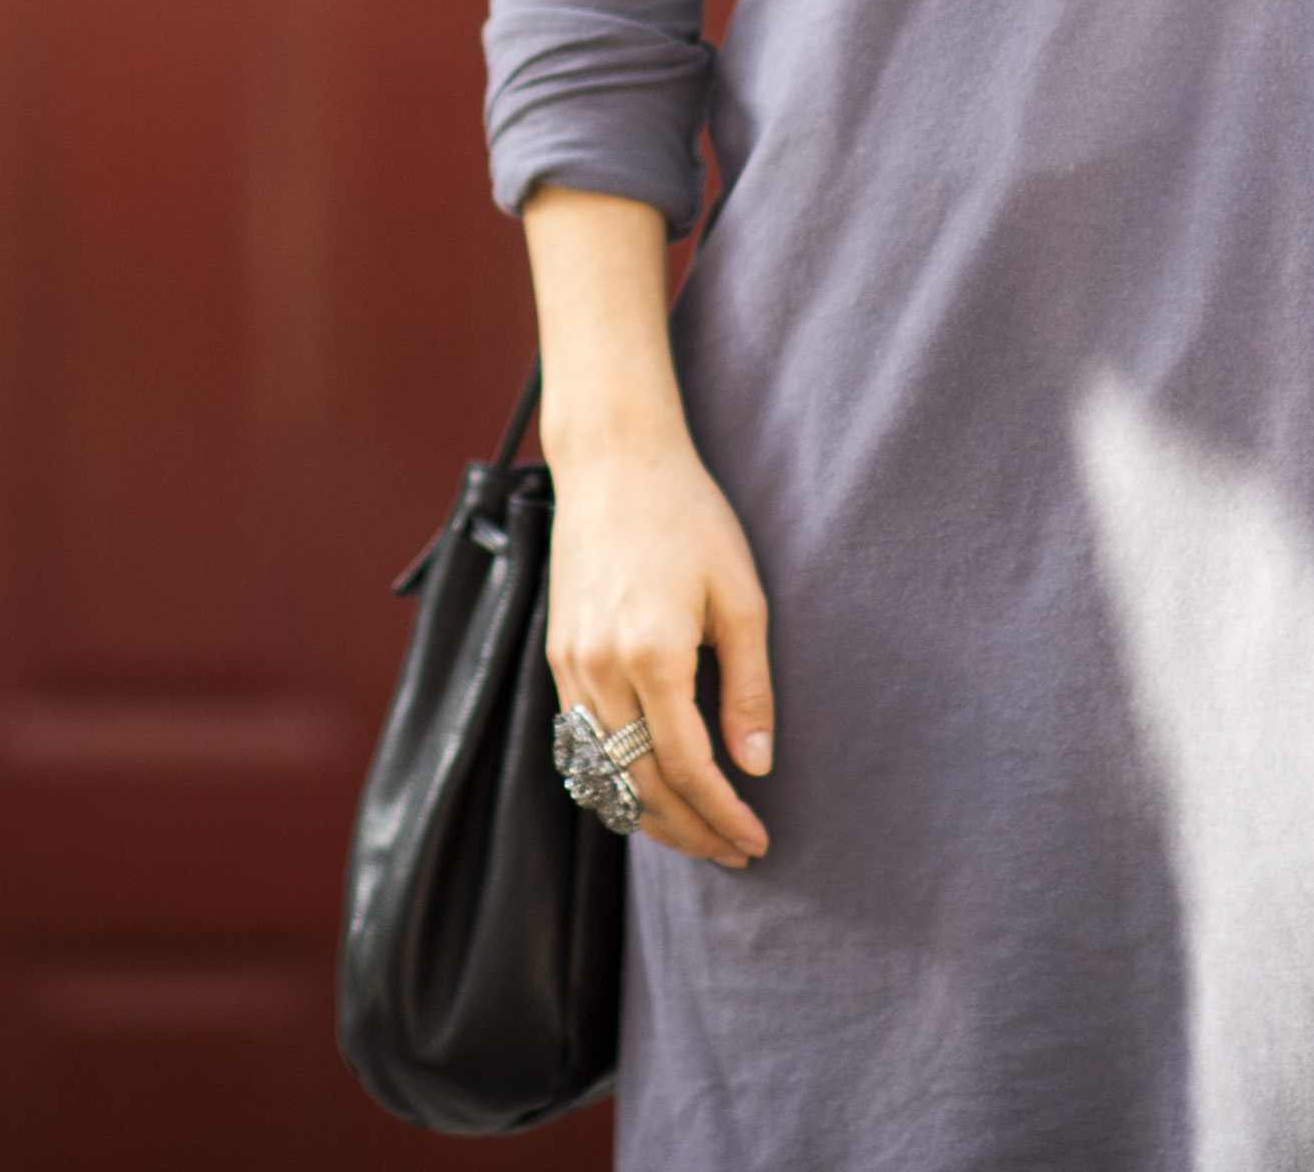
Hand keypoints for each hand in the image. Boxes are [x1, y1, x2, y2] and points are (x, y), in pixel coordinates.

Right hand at [542, 431, 777, 868]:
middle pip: (640, 785)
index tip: (757, 839)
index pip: (687, 767)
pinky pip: (580, 741)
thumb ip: (749, 688)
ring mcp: (570, 664)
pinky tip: (648, 790)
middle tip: (735, 852)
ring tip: (698, 835)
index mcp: (652, 653)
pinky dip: (614, 779)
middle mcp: (599, 667)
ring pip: (602, 772)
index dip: (724, 814)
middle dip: (691, 830)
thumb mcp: (742, 598)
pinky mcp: (557, 655)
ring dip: (650, 816)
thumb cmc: (689, 518)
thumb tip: (757, 767)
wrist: (614, 462)